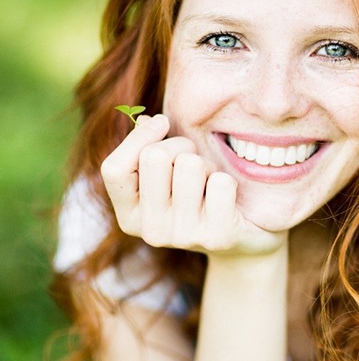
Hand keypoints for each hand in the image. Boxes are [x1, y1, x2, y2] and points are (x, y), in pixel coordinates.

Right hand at [101, 114, 286, 255]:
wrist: (242, 239)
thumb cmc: (199, 195)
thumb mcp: (167, 175)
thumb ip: (148, 149)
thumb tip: (146, 120)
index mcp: (129, 216)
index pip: (113, 169)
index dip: (139, 137)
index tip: (163, 122)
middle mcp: (151, 232)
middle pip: (155, 157)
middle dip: (181, 147)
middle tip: (195, 164)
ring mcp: (183, 237)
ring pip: (190, 165)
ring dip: (207, 165)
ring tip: (211, 183)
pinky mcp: (217, 237)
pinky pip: (221, 182)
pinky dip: (228, 180)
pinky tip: (228, 198)